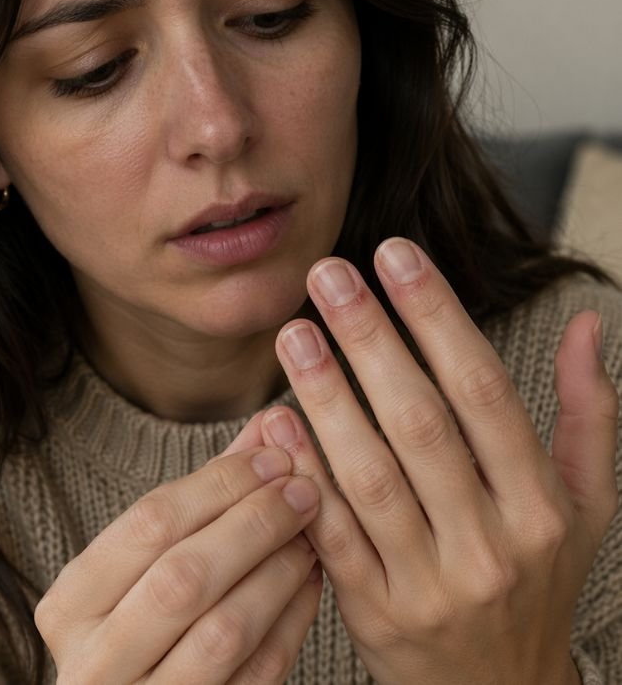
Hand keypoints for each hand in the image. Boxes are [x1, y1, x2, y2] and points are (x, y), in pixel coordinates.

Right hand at [35, 436, 322, 683]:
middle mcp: (93, 665)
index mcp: (71, 605)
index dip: (218, 485)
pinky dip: (290, 623)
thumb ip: (204, 495)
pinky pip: (256, 676)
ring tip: (310, 534)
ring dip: (277, 573)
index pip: (149, 524)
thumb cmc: (138, 622)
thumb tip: (266, 427)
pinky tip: (310, 582)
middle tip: (303, 490)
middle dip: (253, 524)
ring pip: (222, 631)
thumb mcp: (147, 561)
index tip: (272, 457)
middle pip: (184, 576)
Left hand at [262, 237, 617, 684]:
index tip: (395, 255)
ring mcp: (431, 580)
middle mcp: (491, 541)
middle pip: (421, 421)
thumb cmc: (538, 579)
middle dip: (370, 338)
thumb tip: (589, 327)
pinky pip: (333, 533)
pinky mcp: (376, 610)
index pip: (483, 390)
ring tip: (293, 332)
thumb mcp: (586, 503)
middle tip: (327, 275)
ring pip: (371, 474)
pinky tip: (276, 419)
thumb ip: (588, 413)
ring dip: (327, 397)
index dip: (437, 316)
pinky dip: (303, 475)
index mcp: (542, 504)